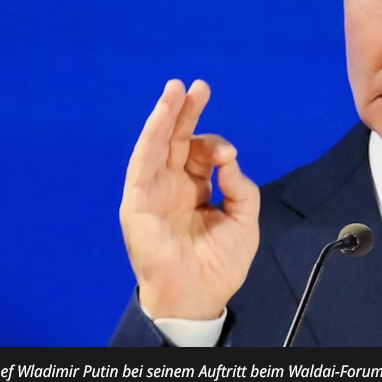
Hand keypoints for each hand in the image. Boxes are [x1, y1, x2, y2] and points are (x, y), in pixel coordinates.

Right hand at [119, 79, 259, 319]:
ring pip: (156, 145)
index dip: (216, 146)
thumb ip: (240, 187)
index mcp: (194, 190)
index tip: (228, 156)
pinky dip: (151, 137)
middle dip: (187, 111)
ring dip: (165, 115)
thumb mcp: (244, 220)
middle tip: (198, 86)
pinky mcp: (137, 201)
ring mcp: (152, 192)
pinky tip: (162, 116)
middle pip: (177, 140)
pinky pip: (141, 163)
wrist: (198, 295)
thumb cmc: (219, 264)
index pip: (201, 154)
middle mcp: (171, 187)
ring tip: (176, 88)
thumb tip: (229, 160)